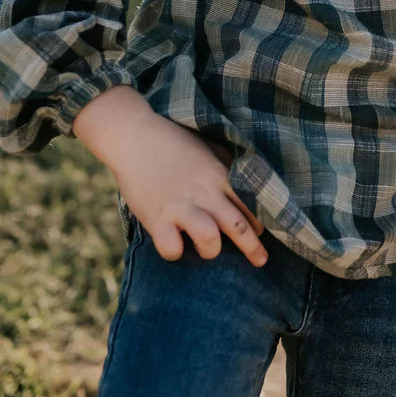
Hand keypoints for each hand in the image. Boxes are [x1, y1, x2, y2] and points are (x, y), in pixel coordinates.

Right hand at [112, 112, 266, 266]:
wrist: (134, 135)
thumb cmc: (172, 140)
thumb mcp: (207, 145)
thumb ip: (225, 163)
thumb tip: (243, 177)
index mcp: (218, 175)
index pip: (250, 205)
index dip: (259, 223)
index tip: (260, 233)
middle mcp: (204, 192)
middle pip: (238, 226)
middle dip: (253, 248)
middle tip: (260, 261)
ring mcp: (180, 206)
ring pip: (209, 239)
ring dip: (211, 249)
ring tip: (205, 248)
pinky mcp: (155, 217)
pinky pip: (171, 248)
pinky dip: (174, 251)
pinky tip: (172, 243)